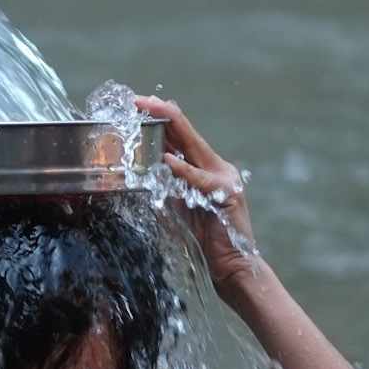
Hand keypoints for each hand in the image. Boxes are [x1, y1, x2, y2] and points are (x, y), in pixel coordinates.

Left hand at [138, 95, 258, 293]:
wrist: (232, 268)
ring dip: (169, 130)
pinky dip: (183, 170)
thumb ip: (165, 188)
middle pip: (187, 135)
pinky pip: (200, 180)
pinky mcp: (228, 195)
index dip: (160, 120)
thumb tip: (141, 172)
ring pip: (194, 148)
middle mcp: (217, 168)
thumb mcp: (177, 208)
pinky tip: (166, 159)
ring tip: (149, 113)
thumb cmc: (203, 242)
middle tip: (138, 100)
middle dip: (161, 113)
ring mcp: (225, 179)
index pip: (180, 138)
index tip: (136, 106)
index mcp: (205, 169)